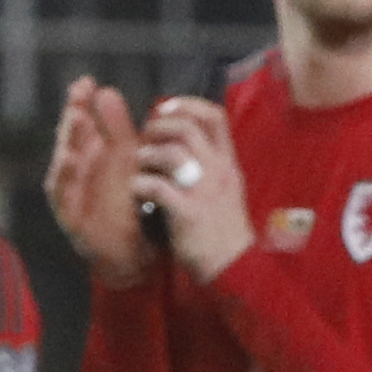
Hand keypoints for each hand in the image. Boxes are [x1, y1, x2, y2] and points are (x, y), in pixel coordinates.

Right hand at [47, 77, 154, 286]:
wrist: (130, 249)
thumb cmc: (124, 201)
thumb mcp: (125, 159)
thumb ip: (116, 127)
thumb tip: (105, 90)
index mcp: (87, 154)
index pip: (80, 123)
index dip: (80, 103)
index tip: (86, 82)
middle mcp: (73, 171)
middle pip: (68, 141)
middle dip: (72, 118)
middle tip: (78, 97)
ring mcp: (68, 193)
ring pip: (63, 165)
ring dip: (68, 142)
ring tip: (76, 121)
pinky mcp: (69, 216)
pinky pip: (62, 195)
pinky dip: (64, 178)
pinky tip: (69, 160)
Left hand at [130, 98, 254, 283]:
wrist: (234, 266)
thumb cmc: (223, 227)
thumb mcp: (225, 188)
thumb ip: (210, 163)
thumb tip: (184, 139)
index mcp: (228, 162)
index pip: (215, 117)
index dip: (187, 105)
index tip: (165, 108)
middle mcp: (219, 171)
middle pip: (188, 129)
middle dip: (160, 126)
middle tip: (145, 136)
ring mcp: (204, 191)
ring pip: (173, 154)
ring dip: (148, 154)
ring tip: (140, 164)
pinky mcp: (188, 213)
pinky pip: (158, 187)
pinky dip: (141, 184)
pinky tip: (137, 190)